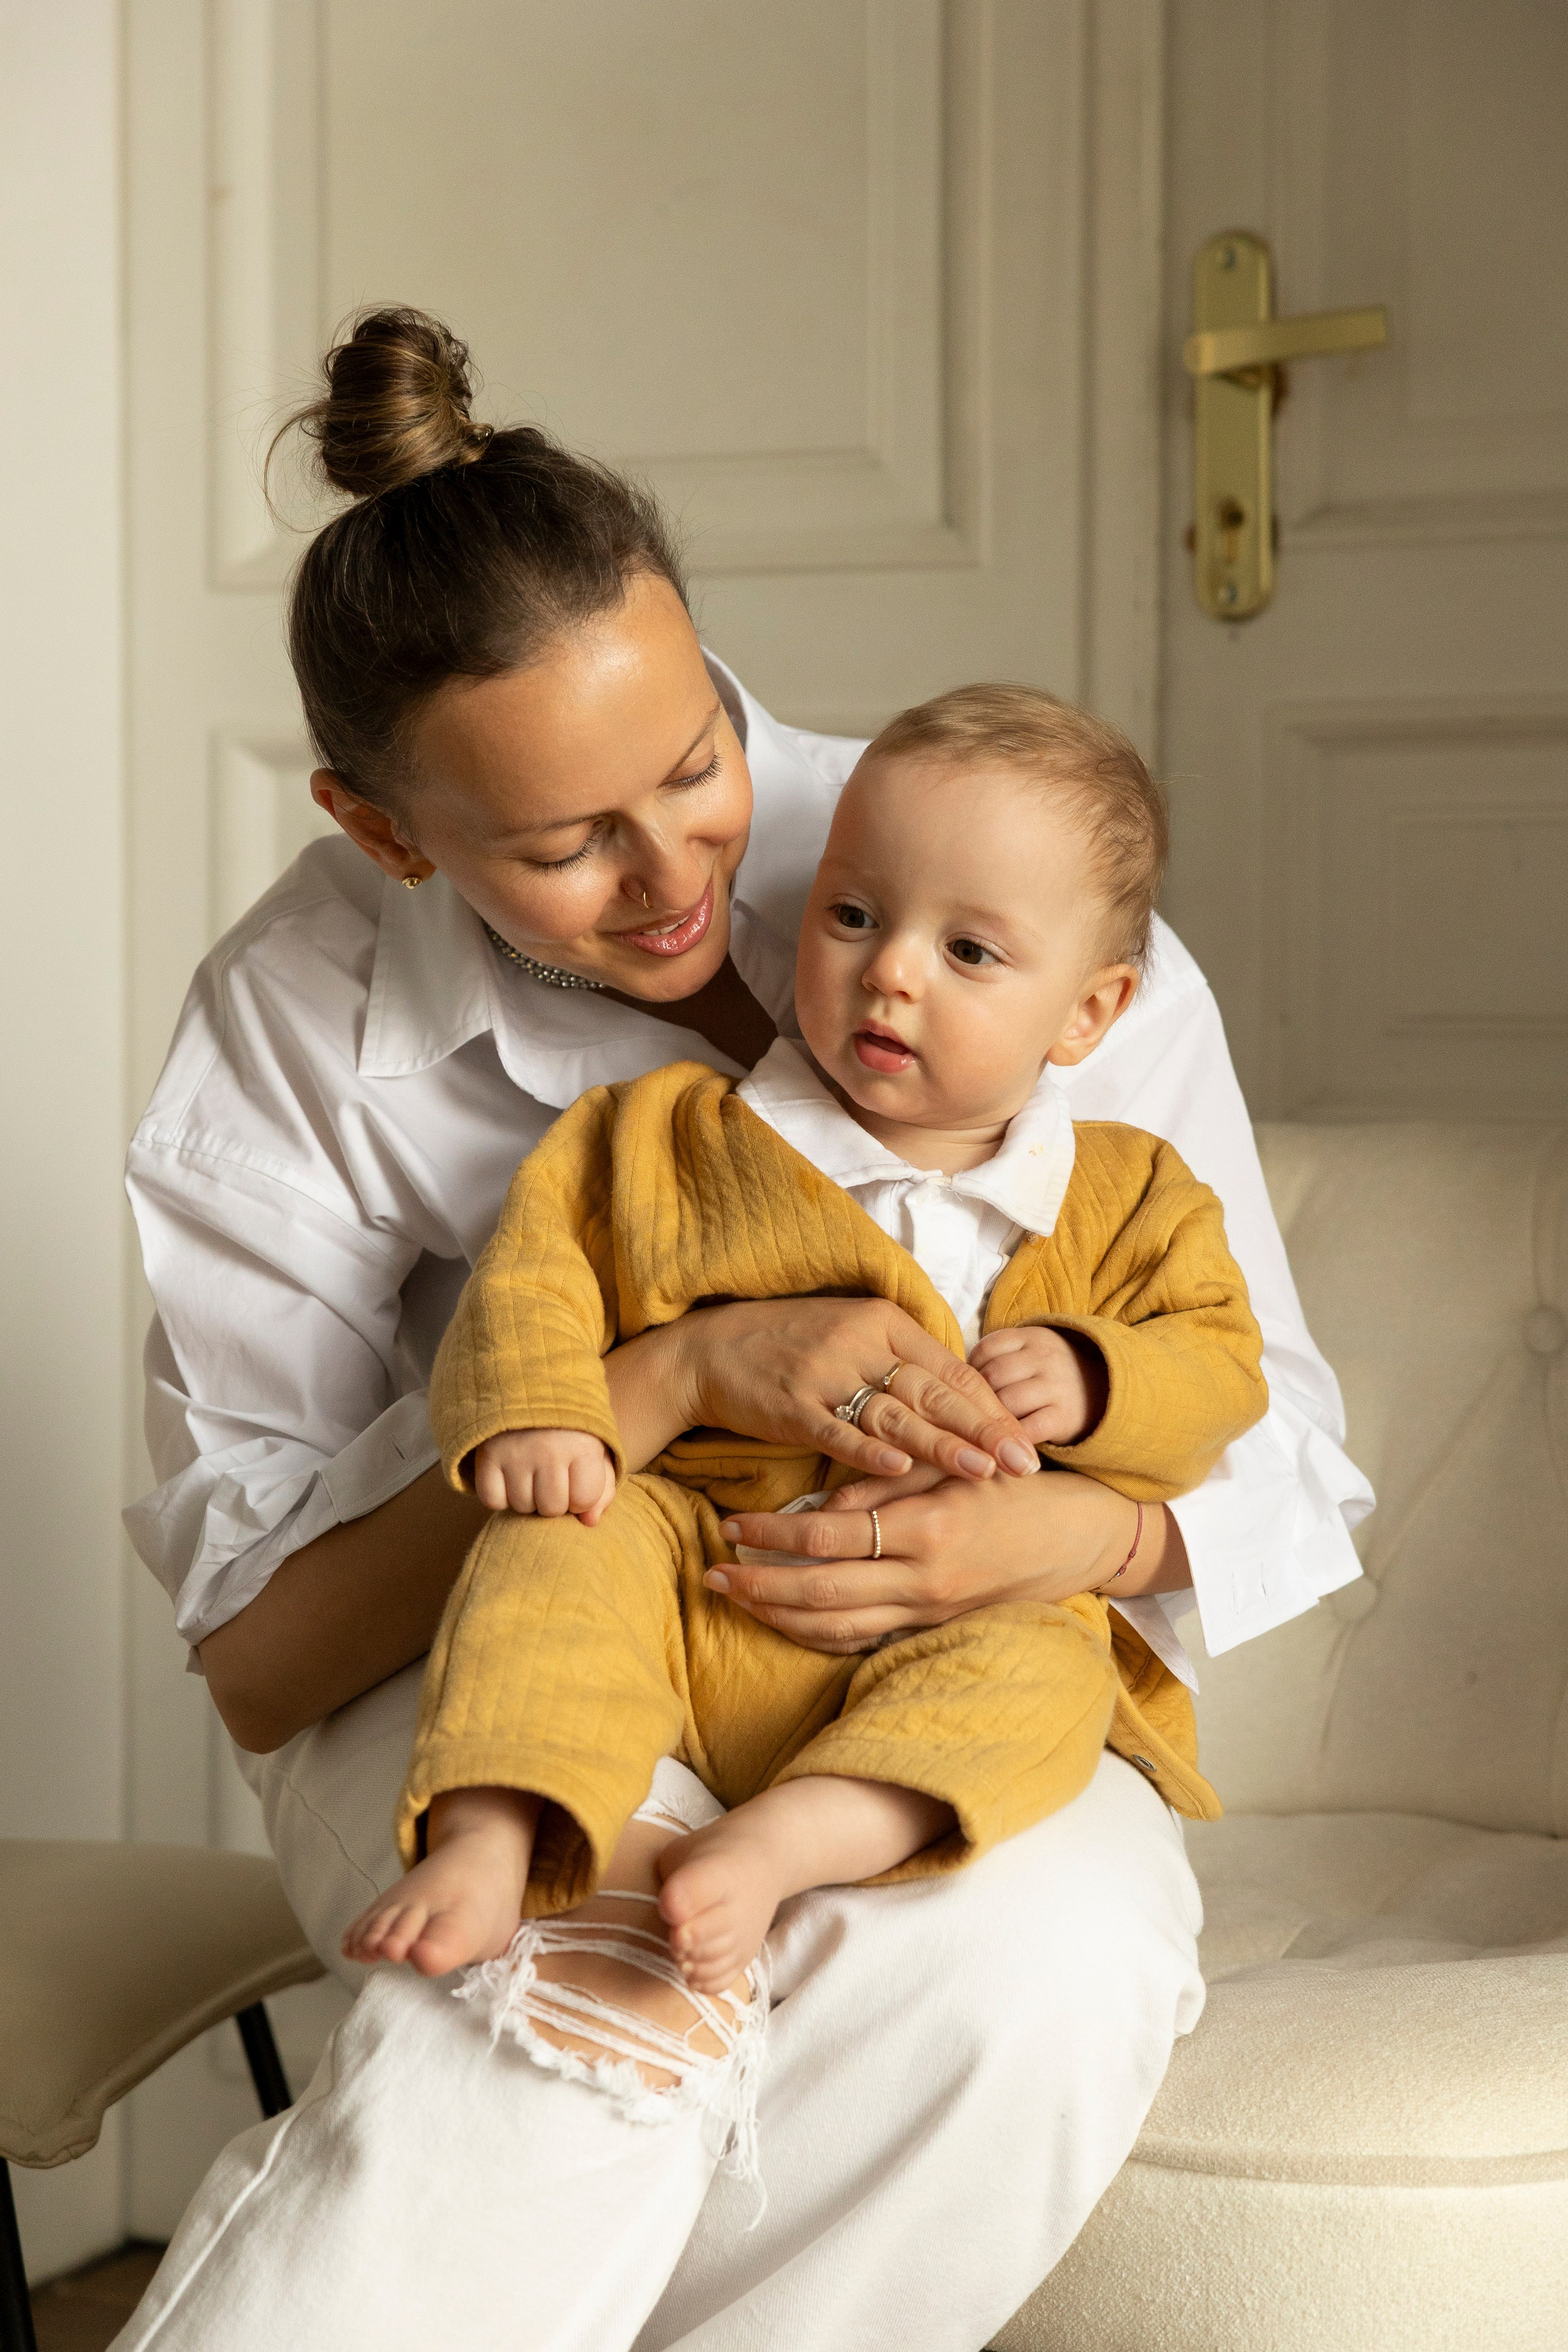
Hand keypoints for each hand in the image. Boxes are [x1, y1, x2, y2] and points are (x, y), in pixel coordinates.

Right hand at [472, 1428, 615, 1523]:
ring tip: (532, 1472)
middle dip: (554, 1500)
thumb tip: (589, 1523)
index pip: (583, 1501)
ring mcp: (514, 1453)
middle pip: (551, 1508)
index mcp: (583, 1445)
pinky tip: (510, 1477)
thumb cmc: (570, 1427)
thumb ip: (603, 1489)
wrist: (529, 1385)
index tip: (576, 1478)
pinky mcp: (487, 1456)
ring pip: (522, 1507)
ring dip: (527, 1498)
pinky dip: (500, 1496)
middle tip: (552, 1476)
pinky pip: (492, 1501)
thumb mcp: (596, 1450)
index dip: (581, 1497)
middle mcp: (548, 1450)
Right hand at [670, 1295, 1041, 1485]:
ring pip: (895, 1414)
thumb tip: (964, 1394)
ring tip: (984, 1472)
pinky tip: (900, 1472)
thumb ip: (904, 1359)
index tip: (1027, 1439)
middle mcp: (859, 1341)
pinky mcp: (791, 1405)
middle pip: (934, 1391)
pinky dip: (869, 1452)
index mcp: (882, 1320)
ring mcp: (824, 1373)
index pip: (951, 1368)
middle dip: (984, 1430)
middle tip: (1026, 1462)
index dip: (992, 1406)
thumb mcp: (853, 1333)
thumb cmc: (791, 1345)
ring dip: (941, 1446)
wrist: (710, 1350)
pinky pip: (838, 1431)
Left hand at [714, 1467, 1154, 1653]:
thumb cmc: (1022, 1490)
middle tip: (710, 1571)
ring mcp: (929, 1612)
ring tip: (735, 1596)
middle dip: (758, 1585)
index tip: (733, 1525)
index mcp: (927, 1531)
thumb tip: (821, 1509)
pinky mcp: (934, 1626)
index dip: (772, 1536)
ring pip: (835, 1626)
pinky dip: (819, 1635)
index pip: (827, 1539)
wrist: (1084, 1538)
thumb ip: (888, 1486)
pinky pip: (864, 1639)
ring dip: (778, 1615)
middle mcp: (924, 1581)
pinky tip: (787, 1621)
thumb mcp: (957, 1473)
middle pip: (819, 1593)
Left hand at [968, 1325, 1106, 1445]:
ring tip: (989, 1426)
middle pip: (992, 1376)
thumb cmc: (1052, 1376)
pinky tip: (1005, 1442)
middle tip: (975, 1412)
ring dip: (991, 1419)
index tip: (971, 1386)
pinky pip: (1028, 1428)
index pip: (987, 1348)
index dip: (971, 1370)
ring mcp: (1057, 1386)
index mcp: (1033, 1337)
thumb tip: (957, 1379)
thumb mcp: (1032, 1352)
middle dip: (978, 1397)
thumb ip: (1000, 1357)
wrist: (1107, 1392)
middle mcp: (1045, 1357)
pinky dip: (1011, 1438)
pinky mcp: (1065, 1416)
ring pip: (1006, 1402)